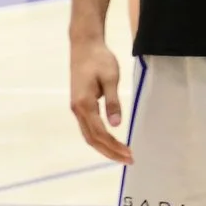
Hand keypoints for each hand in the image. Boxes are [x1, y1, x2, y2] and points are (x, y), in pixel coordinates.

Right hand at [70, 37, 132, 162]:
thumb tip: (116, 124)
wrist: (84, 45)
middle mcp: (77, 109)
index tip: (129, 154)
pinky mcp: (79, 104)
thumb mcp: (111, 78)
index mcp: (84, 104)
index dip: (114, 146)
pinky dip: (99, 138)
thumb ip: (113, 102)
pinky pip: (88, 127)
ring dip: (104, 147)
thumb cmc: (99, 59)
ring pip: (89, 135)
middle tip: (129, 160)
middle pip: (92, 139)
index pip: (100, 133)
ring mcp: (76, 107)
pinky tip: (111, 141)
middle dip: (110, 152)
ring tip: (122, 154)